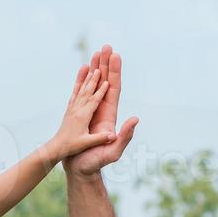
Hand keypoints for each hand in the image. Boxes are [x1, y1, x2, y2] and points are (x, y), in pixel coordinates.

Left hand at [46, 64, 112, 161]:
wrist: (56, 148)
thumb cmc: (71, 147)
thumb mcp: (86, 144)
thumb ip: (99, 139)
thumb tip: (113, 136)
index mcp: (83, 117)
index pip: (94, 101)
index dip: (101, 91)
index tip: (108, 81)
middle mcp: (77, 110)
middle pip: (88, 91)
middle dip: (95, 78)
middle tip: (100, 66)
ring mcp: (73, 109)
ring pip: (81, 90)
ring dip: (87, 78)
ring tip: (92, 66)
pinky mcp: (70, 110)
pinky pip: (75, 94)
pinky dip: (78, 85)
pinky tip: (80, 80)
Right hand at [63, 44, 138, 177]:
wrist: (81, 170)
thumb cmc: (95, 164)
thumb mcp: (113, 151)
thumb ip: (125, 137)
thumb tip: (136, 119)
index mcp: (110, 116)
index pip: (114, 89)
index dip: (114, 73)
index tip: (115, 56)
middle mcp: (103, 111)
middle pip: (106, 82)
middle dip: (106, 64)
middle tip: (106, 46)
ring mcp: (93, 112)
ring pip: (95, 85)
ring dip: (96, 69)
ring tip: (95, 52)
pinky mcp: (83, 115)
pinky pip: (84, 93)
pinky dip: (84, 80)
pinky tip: (83, 70)